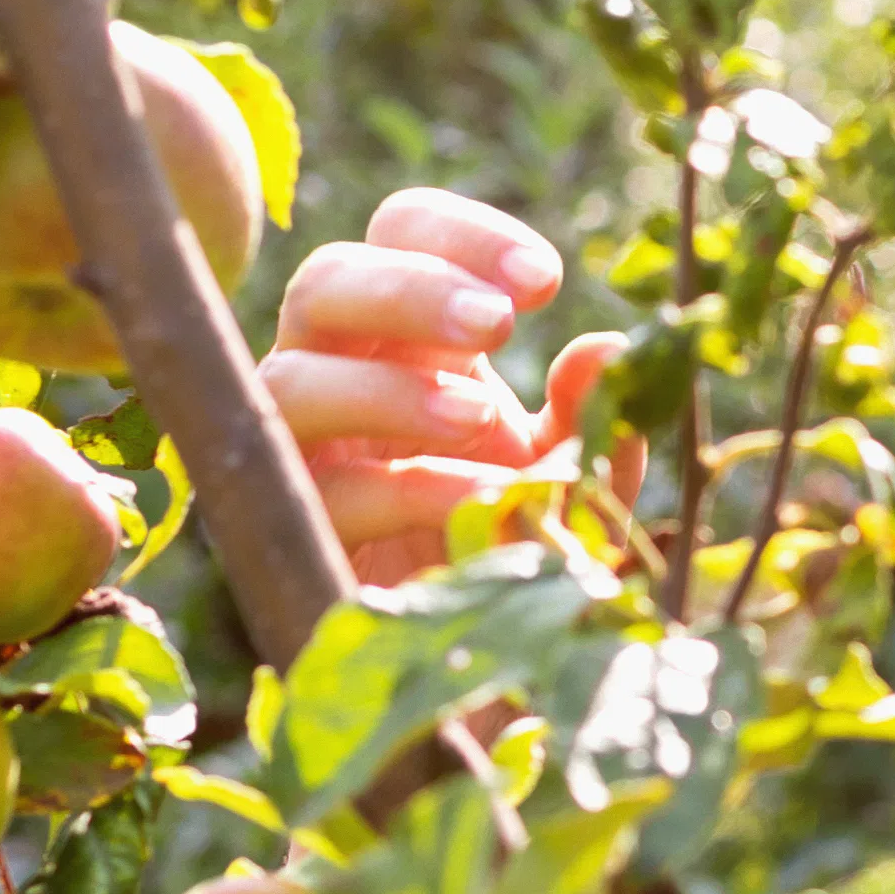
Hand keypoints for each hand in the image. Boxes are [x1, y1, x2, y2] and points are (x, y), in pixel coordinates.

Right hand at [265, 189, 618, 583]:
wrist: (492, 661)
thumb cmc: (523, 537)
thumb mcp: (575, 472)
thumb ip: (591, 413)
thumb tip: (607, 345)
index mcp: (409, 331)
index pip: (401, 232)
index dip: (461, 235)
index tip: (546, 282)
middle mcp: (341, 371)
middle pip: (325, 280)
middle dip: (409, 288)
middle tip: (499, 324)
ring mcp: (307, 448)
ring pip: (287, 379)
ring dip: (385, 387)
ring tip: (479, 414)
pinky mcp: (300, 530)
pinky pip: (323, 491)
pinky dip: (405, 487)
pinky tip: (479, 497)